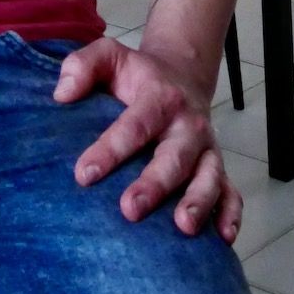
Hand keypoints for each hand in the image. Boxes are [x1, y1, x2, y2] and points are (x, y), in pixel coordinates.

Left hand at [53, 37, 241, 241]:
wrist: (181, 75)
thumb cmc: (136, 74)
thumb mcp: (109, 55)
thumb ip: (82, 65)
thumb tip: (61, 94)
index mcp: (160, 97)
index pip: (133, 126)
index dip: (109, 150)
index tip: (83, 175)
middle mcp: (188, 124)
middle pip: (174, 157)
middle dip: (154, 185)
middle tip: (129, 210)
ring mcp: (207, 149)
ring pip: (209, 177)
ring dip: (199, 202)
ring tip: (183, 227)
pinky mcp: (217, 167)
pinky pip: (232, 192)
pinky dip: (231, 214)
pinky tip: (223, 238)